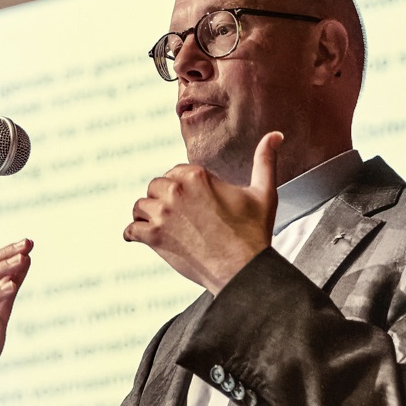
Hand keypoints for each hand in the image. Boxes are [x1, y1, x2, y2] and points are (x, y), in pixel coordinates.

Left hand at [124, 132, 281, 292]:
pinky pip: (130, 230)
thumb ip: (265, 160)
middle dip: (162, 199)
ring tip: (160, 226)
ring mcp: (163, 214)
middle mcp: (176, 190)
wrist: (243, 269)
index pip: (174, 172)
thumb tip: (275, 136)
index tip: (189, 200)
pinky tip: (141, 237)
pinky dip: (134, 234)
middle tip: (175, 215)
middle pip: (155, 187)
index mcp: (197, 175)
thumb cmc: (253, 233)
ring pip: (140, 206)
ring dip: (146, 216)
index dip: (180, 185)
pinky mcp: (153, 237)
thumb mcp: (263, 192)